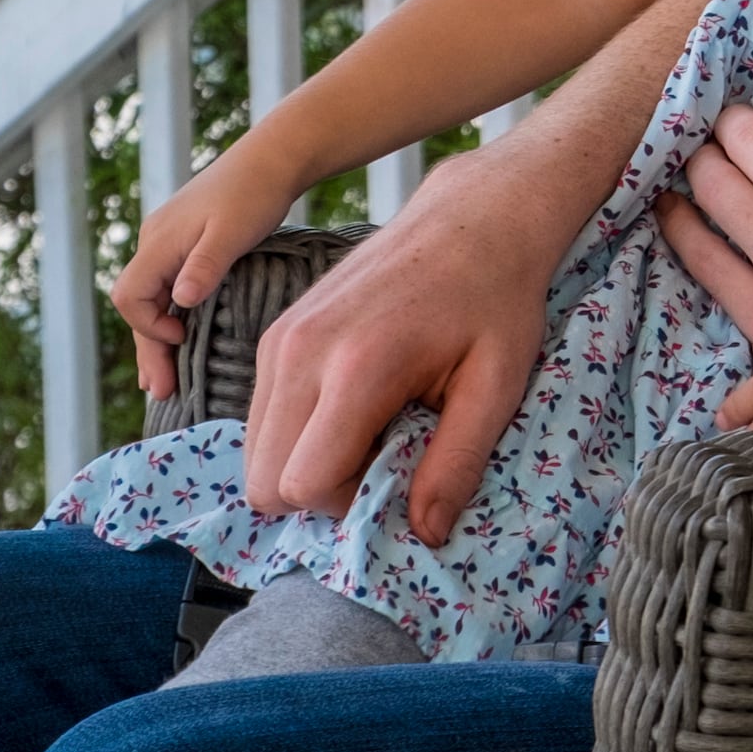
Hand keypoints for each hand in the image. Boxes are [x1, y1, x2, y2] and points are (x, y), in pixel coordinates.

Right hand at [112, 150, 297, 403]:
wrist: (274, 156)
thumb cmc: (255, 194)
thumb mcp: (232, 234)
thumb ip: (205, 268)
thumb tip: (180, 303)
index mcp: (159, 242)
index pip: (130, 298)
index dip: (149, 328)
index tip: (182, 341)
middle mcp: (155, 241)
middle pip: (138, 304)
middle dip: (149, 348)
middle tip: (161, 392)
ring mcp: (169, 240)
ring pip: (152, 297)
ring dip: (158, 335)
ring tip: (164, 379)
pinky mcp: (187, 240)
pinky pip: (168, 285)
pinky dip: (171, 314)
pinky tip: (183, 336)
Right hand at [238, 142, 586, 544]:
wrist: (474, 216)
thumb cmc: (496, 298)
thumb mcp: (496, 387)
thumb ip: (455, 465)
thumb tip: (425, 535)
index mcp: (356, 367)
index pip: (300, 484)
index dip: (347, 504)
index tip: (397, 477)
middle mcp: (301, 351)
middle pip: (264, 480)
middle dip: (320, 491)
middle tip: (384, 459)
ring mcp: (280, 337)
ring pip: (255, 452)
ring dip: (306, 461)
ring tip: (375, 429)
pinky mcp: (277, 332)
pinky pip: (263, 416)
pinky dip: (299, 430)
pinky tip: (355, 405)